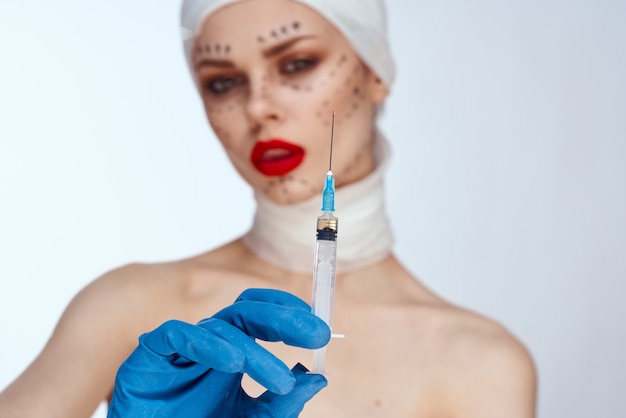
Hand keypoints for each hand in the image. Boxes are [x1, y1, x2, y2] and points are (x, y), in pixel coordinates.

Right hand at [107, 288, 330, 417]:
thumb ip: (279, 404)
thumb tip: (318, 379)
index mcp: (231, 353)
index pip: (260, 315)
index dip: (288, 313)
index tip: (319, 329)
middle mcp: (208, 343)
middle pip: (245, 311)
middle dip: (283, 318)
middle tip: (317, 333)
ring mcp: (180, 347)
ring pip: (219, 327)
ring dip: (254, 352)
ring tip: (281, 381)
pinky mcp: (149, 355)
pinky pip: (176, 334)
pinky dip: (206, 343)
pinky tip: (232, 361)